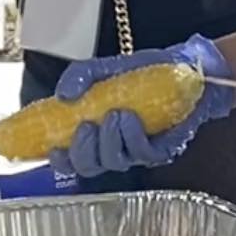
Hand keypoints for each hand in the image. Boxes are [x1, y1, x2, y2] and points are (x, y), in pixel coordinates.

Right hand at [48, 35, 234, 178]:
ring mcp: (135, 152)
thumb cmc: (140, 72)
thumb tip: (63, 95)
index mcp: (94, 134)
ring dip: (110, 140)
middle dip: (84, 151)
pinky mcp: (161, 151)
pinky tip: (131, 117)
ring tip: (115, 113)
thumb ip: (79, 76)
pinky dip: (133, 137)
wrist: (180, 67)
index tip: (55, 148)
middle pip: (89, 167)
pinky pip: (143, 154)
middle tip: (87, 127)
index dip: (61, 161)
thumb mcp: (103, 68)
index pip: (71, 159)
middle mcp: (112, 148)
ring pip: (115, 162)